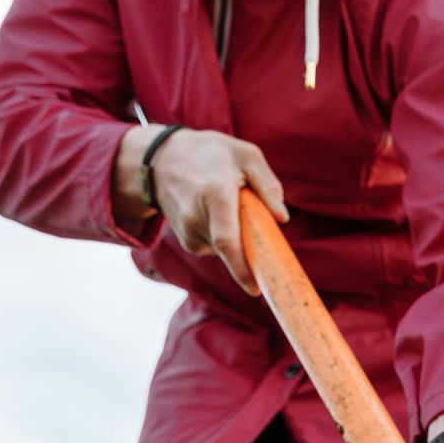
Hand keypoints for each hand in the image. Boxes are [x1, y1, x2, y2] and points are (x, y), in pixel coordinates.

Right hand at [113, 125, 287, 294]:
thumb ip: (267, 183)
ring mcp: (188, 232)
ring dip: (238, 236)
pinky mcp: (187, 241)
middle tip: (257, 228)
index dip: (240, 268)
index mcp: (215, 195)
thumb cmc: (210, 153)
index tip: (255, 289)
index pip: (226, 240)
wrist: (161, 160)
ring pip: (227, 249)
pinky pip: (217, 248)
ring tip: (227, 205)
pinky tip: (216, 214)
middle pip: (232, 249)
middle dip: (252, 249)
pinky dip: (226, 237)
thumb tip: (283, 218)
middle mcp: (197, 218)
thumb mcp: (244, 154)